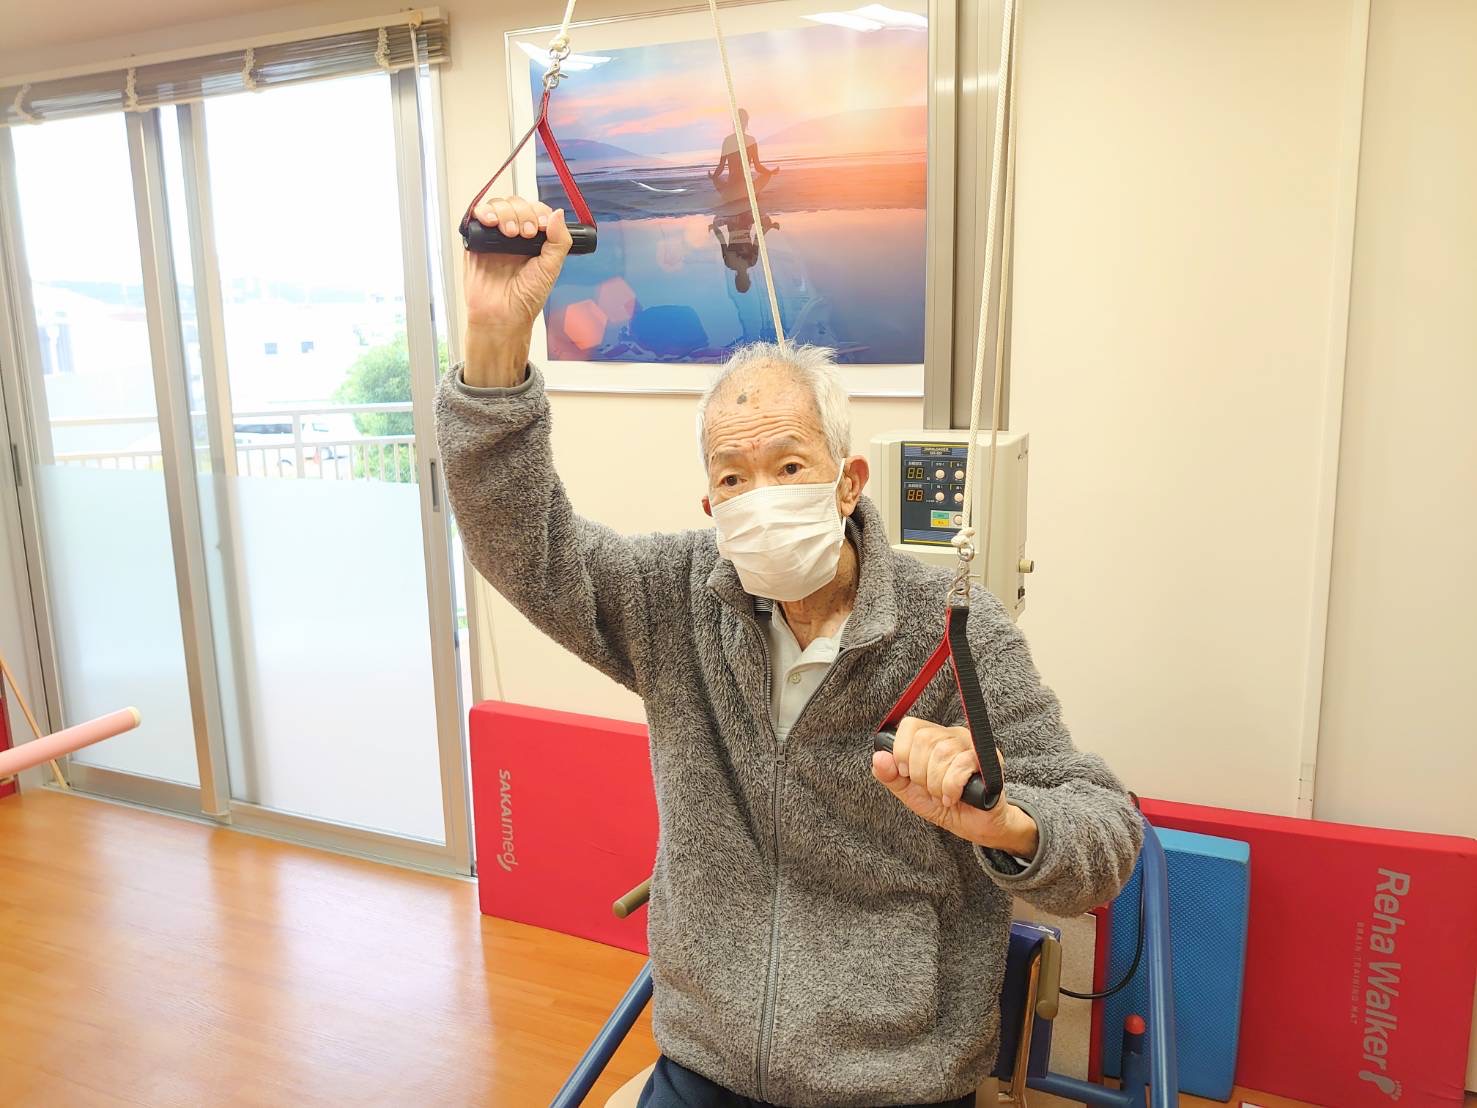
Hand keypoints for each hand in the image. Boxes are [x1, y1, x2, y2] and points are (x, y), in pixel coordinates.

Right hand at [462, 196, 570, 386]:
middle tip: (525, 234)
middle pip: (516, 204)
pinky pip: (476, 217)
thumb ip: (559, 241)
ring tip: (509, 233)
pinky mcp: (476, 241)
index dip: (538, 213)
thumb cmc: (525, 299)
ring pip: (497, 206)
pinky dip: (483, 213)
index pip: (536, 210)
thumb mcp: (550, 269)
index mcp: (534, 240)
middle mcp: (514, 235)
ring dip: (505, 213)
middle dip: (522, 214)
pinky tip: (490, 222)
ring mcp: (494, 237)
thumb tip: (557, 213)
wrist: (502, 316)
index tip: (541, 227)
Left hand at [872, 716, 1038, 857]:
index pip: (911, 726)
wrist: (974, 825)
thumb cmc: (943, 804)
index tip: (906, 772)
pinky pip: (961, 765)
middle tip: (928, 788)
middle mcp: (952, 735)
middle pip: (925, 739)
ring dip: (936, 783)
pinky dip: (951, 788)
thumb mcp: (909, 792)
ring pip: (942, 753)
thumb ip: (891, 775)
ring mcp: (972, 744)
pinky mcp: (989, 759)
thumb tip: (878, 757)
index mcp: (932, 738)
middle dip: (920, 773)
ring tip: (941, 795)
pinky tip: (952, 797)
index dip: (902, 750)